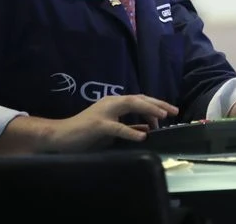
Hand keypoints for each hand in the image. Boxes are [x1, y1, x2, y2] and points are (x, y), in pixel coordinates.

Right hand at [43, 94, 178, 151]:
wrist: (60, 136)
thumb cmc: (86, 133)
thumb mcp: (112, 130)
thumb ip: (128, 126)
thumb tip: (147, 128)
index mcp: (115, 103)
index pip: (140, 99)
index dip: (156, 104)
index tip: (171, 111)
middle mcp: (111, 102)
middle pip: (139, 98)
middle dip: (158, 104)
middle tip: (174, 110)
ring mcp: (104, 112)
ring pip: (131, 104)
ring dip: (149, 110)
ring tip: (163, 117)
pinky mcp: (98, 125)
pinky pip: (117, 127)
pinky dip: (131, 131)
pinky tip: (143, 135)